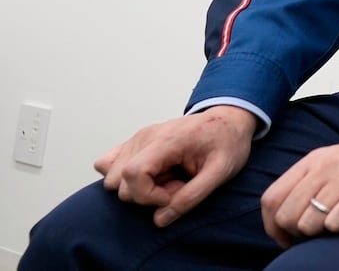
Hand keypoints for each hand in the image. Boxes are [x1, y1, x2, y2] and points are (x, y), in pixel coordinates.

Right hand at [94, 106, 255, 227]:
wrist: (229, 120)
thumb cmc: (227, 142)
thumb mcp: (221, 172)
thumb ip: (192, 197)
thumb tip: (160, 219)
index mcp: (168, 140)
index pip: (134, 174)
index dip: (148, 195)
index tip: (173, 195)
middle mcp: (145, 137)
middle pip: (119, 182)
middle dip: (147, 194)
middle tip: (178, 184)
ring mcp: (137, 139)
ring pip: (113, 178)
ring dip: (139, 187)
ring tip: (170, 178)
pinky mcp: (134, 144)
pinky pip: (108, 165)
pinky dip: (126, 178)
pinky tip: (154, 174)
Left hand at [260, 140, 338, 246]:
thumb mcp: (337, 165)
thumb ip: (310, 182)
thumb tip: (283, 217)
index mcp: (315, 159)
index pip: (271, 198)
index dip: (272, 225)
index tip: (286, 238)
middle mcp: (327, 166)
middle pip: (286, 214)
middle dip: (295, 233)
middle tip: (315, 236)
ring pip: (308, 222)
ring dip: (320, 233)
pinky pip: (336, 224)